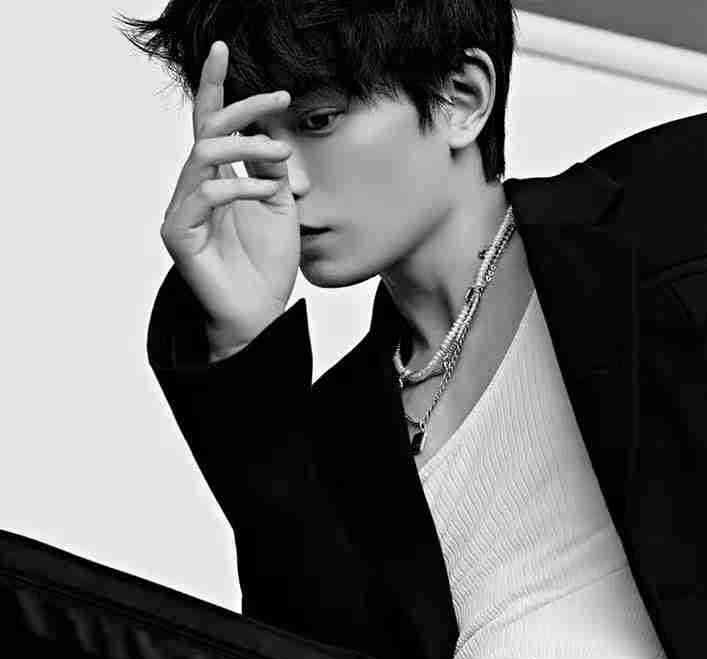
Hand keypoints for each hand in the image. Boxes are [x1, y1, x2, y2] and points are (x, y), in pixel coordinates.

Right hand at [159, 39, 299, 351]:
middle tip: (280, 100)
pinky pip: (206, 193)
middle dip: (244, 107)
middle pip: (207, 128)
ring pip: (204, 154)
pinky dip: (242, 186)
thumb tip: (269, 131)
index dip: (214, 85)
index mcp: (216, 178)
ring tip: (282, 158)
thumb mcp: (280, 206)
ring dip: (248, 148)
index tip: (224, 50)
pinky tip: (269, 193)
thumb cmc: (267, 266)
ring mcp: (182, 210)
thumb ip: (271, 168)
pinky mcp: (178, 234)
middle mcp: (193, 188)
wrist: (260, 315)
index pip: (209, 122)